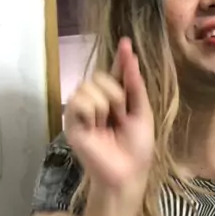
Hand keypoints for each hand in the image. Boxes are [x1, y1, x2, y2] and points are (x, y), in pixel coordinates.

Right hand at [65, 38, 154, 203]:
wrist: (127, 172)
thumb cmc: (137, 148)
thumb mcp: (143, 113)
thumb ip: (135, 85)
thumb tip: (131, 56)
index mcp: (117, 100)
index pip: (116, 74)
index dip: (121, 59)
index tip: (126, 43)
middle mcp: (98, 102)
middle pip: (100, 76)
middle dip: (115, 93)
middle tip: (120, 116)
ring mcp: (83, 111)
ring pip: (89, 86)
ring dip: (104, 105)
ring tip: (106, 125)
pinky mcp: (72, 122)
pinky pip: (78, 100)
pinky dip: (90, 112)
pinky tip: (94, 127)